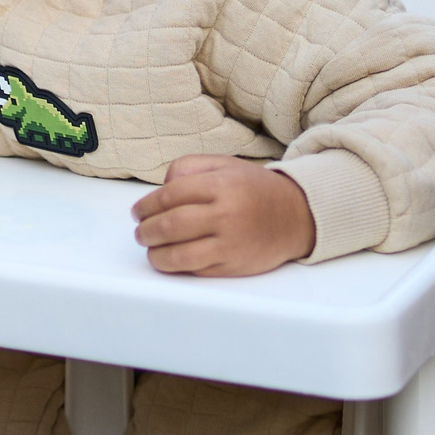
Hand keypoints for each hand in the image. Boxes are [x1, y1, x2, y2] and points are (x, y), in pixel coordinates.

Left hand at [130, 155, 315, 276]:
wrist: (296, 216)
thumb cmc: (253, 189)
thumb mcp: (222, 164)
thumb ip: (187, 168)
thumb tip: (159, 190)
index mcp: (220, 185)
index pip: (169, 196)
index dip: (146, 206)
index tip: (138, 212)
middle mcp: (225, 215)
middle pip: (169, 226)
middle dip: (146, 231)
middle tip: (140, 231)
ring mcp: (230, 244)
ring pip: (179, 255)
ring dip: (155, 254)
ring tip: (150, 248)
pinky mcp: (234, 266)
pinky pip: (196, 269)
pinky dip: (177, 266)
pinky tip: (170, 259)